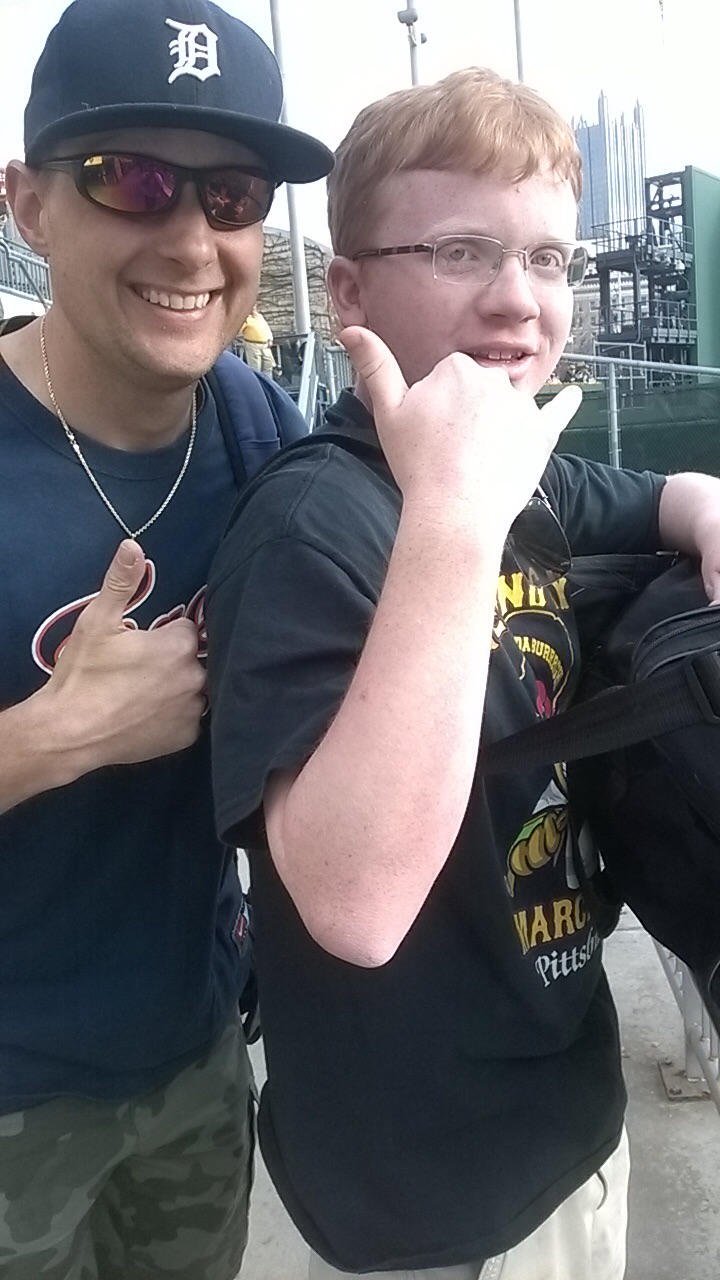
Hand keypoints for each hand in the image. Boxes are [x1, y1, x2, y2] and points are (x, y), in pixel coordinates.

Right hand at [44, 539, 206, 769]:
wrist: (70, 732)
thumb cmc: (83, 675)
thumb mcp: (97, 621)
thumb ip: (121, 582)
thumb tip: (133, 546)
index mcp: (179, 646)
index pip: (185, 628)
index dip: (164, 633)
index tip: (144, 643)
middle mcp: (196, 677)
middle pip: (193, 658)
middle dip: (173, 660)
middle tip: (140, 670)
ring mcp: (193, 710)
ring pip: (195, 688)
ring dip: (179, 687)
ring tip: (145, 692)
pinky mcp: (186, 737)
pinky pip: (189, 718)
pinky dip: (174, 715)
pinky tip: (150, 714)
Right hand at [340, 326, 581, 536]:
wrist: (454, 510)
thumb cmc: (418, 464)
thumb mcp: (386, 410)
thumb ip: (373, 364)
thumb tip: (351, 329)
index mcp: (456, 368)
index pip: (447, 377)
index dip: (436, 405)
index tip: (430, 430)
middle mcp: (493, 379)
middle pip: (478, 389)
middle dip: (465, 413)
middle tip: (449, 448)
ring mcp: (521, 407)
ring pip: (506, 406)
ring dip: (496, 423)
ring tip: (477, 458)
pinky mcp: (540, 435)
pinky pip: (558, 412)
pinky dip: (567, 403)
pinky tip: (574, 395)